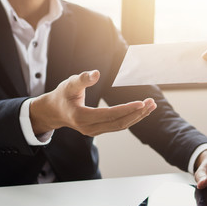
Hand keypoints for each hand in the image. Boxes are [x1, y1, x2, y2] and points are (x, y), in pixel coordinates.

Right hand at [29, 70, 156, 135]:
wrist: (54, 111)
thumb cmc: (62, 94)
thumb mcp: (69, 83)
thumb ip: (82, 79)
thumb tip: (96, 74)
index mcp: (81, 117)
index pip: (109, 115)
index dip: (126, 109)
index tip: (141, 102)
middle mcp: (89, 128)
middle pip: (118, 123)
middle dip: (137, 114)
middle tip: (151, 102)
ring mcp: (95, 131)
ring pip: (120, 126)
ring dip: (137, 116)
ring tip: (151, 105)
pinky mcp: (99, 130)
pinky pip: (118, 125)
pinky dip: (131, 118)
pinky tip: (142, 110)